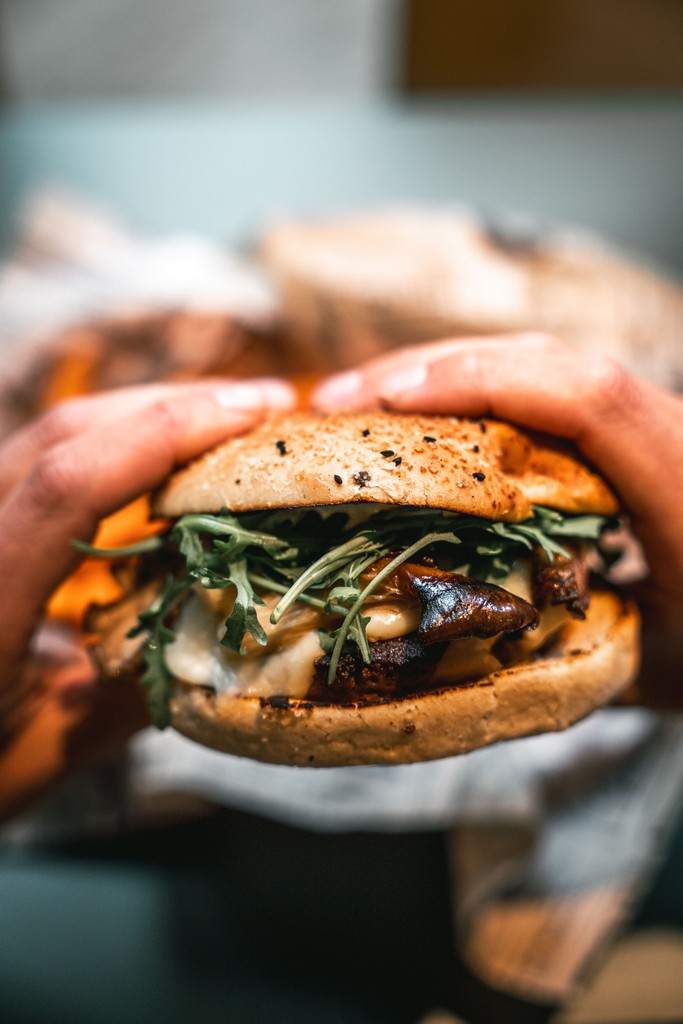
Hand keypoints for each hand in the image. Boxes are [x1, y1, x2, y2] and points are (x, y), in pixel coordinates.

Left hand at [0, 377, 294, 818]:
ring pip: (55, 430)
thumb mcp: (43, 752)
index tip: (251, 420)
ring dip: (148, 413)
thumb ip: (129, 698)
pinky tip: (165, 446)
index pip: (68, 486)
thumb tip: (227, 646)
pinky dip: (115, 440)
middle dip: (175, 406)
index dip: (164, 436)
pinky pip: (47, 455)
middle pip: (68, 431)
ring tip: (231, 416)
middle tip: (266, 406)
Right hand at [314, 333, 682, 703]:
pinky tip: (422, 415)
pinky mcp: (630, 430)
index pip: (588, 397)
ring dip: (448, 372)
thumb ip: (567, 656)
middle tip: (341, 402)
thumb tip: (444, 647)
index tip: (392, 403)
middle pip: (550, 362)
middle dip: (436, 368)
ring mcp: (650, 423)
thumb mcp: (657, 669)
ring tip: (364, 403)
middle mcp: (668, 433)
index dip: (484, 382)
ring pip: (544, 365)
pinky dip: (475, 392)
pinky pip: (547, 390)